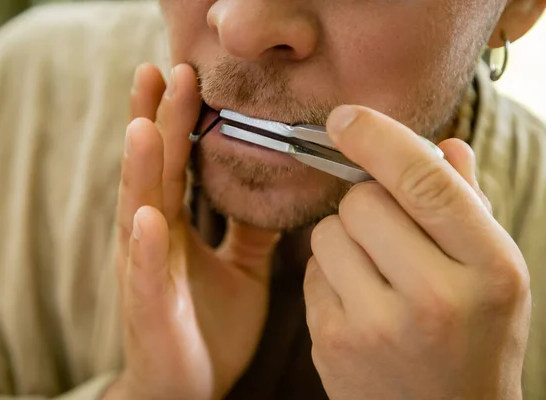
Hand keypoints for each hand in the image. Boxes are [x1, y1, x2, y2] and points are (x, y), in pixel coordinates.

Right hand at [103, 64, 280, 399]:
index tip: (186, 75)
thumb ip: (250, 228)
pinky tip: (148, 217)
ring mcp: (145, 273)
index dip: (176, 120)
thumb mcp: (242, 268)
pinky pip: (144, 275)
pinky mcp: (148, 310)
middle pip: (151, 172)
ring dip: (139, 169)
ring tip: (143, 126)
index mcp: (174, 228)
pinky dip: (144, 245)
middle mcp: (152, 241)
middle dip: (154, 122)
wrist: (186, 388)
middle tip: (161, 71)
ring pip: (137, 212)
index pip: (173, 163)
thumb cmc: (207, 327)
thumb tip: (277, 189)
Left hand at [304, 106, 530, 399]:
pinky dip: (329, 273)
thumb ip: (469, 204)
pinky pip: (310, 270)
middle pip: (362, 202)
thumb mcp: (494, 274)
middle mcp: (435, 299)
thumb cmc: (476, 336)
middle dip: (367, 202)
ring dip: (345, 238)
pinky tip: (358, 301)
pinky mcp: (332, 343)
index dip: (380, 138)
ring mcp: (377, 326)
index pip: (426, 183)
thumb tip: (445, 143)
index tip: (345, 117)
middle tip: (388, 230)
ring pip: (327, 233)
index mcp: (490, 271)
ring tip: (376, 271)